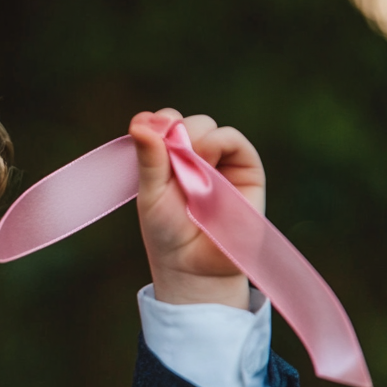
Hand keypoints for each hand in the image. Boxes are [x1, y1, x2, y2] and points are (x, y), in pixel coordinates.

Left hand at [130, 109, 265, 308]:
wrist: (195, 264)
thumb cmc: (168, 231)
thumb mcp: (151, 193)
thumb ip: (149, 159)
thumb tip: (140, 122)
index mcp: (169, 158)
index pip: (165, 123)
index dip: (158, 122)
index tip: (147, 130)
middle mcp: (195, 156)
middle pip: (186, 121)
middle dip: (175, 132)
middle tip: (169, 158)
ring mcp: (220, 161)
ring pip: (207, 125)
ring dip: (194, 138)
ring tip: (188, 168)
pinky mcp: (246, 170)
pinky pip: (235, 140)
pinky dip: (219, 140)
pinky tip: (208, 153)